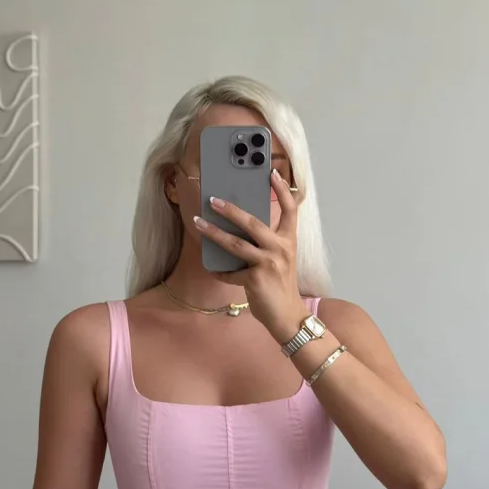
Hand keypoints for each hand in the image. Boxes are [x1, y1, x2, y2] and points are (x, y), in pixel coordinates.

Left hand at [193, 170, 305, 341]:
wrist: (287, 316)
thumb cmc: (280, 286)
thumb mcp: (281, 259)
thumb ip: (267, 243)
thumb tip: (239, 228)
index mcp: (288, 240)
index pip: (290, 209)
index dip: (281, 189)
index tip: (271, 172)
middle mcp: (281, 248)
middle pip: (253, 222)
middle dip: (231, 209)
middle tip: (213, 199)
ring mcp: (269, 263)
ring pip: (236, 244)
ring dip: (214, 233)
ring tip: (198, 223)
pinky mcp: (255, 279)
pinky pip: (231, 272)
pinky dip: (220, 271)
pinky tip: (211, 268)